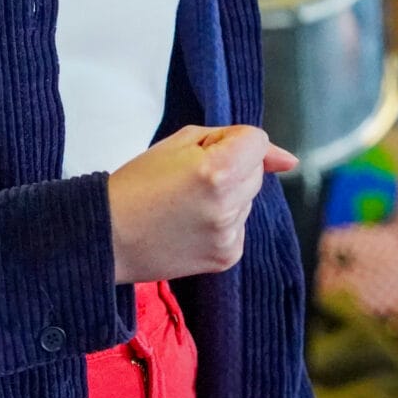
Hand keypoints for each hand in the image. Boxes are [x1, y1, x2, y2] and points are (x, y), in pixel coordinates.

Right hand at [107, 125, 297, 283]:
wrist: (108, 235)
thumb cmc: (139, 182)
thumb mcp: (182, 142)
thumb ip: (236, 140)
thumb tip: (290, 161)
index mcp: (217, 171)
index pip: (257, 140)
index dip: (230, 140)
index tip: (203, 151)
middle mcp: (228, 207)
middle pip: (256, 171)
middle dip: (232, 167)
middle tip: (189, 177)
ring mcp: (229, 236)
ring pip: (249, 198)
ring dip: (228, 195)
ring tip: (186, 203)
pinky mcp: (226, 257)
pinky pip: (240, 225)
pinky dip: (223, 220)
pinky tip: (191, 224)